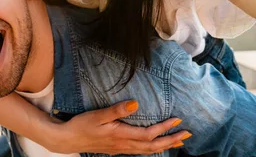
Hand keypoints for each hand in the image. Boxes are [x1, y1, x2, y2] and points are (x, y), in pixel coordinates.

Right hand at [44, 100, 190, 154]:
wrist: (67, 139)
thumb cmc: (81, 126)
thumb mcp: (98, 115)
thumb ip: (117, 110)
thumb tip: (135, 104)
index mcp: (121, 136)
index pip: (149, 134)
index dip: (165, 128)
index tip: (178, 120)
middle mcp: (124, 145)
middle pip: (153, 146)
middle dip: (171, 140)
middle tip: (188, 135)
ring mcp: (121, 149)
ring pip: (148, 150)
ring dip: (164, 146)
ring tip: (178, 141)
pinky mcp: (117, 149)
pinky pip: (140, 151)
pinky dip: (152, 148)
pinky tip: (155, 145)